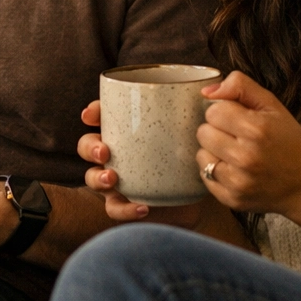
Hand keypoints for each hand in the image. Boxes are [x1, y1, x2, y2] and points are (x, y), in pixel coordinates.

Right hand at [78, 100, 217, 230]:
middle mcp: (117, 153)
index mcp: (127, 129)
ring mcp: (118, 180)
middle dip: (90, 146)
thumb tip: (212, 91)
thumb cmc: (191, 152)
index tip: (91, 114)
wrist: (198, 192)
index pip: (102, 116)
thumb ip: (201, 108)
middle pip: (88, 146)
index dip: (93, 113)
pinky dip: (125, 209)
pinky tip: (141, 207)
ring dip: (97, 178)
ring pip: (92, 178)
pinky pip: (115, 209)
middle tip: (105, 150)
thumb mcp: (195, 129)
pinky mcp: (127, 204)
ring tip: (113, 179)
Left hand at [196, 71, 300, 250]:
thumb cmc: (288, 140)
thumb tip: (207, 91)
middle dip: (217, 130)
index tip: (238, 119)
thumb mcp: (271, 105)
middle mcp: (245, 157)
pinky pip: (205, 177)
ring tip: (234, 152)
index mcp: (256, 129)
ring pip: (201, 155)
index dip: (224, 111)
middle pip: (203, 132)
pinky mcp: (232, 199)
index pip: (213, 111)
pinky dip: (215, 171)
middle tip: (236, 136)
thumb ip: (240, 86)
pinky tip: (234, 169)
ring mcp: (238, 182)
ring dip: (214, 151)